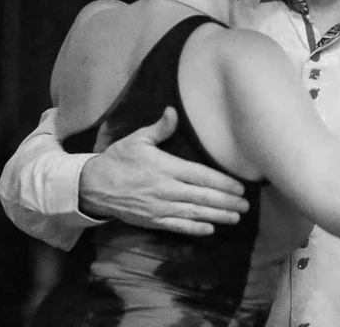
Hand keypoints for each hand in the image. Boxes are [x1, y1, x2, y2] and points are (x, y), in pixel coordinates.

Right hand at [79, 107, 249, 235]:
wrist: (93, 186)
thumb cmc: (118, 159)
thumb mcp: (137, 139)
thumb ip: (160, 128)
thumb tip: (173, 111)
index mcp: (166, 167)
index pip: (201, 175)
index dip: (223, 183)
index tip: (240, 187)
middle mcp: (166, 189)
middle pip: (203, 197)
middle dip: (226, 202)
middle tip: (246, 206)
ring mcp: (160, 207)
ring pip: (194, 213)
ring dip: (217, 216)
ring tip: (235, 217)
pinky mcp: (153, 220)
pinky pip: (177, 226)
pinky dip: (195, 229)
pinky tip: (210, 229)